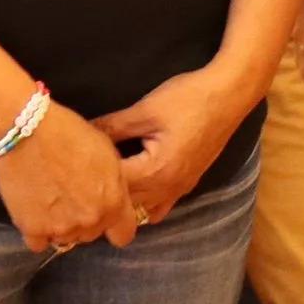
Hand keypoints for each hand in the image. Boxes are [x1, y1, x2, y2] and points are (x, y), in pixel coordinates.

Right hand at [0, 98, 138, 253]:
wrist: (25, 131)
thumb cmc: (67, 132)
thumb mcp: (107, 152)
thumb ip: (114, 183)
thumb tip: (112, 197)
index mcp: (113, 201)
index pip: (123, 235)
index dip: (114, 226)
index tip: (104, 216)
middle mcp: (90, 220)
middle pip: (91, 234)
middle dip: (84, 220)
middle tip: (69, 195)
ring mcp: (61, 228)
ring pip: (65, 239)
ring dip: (60, 225)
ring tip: (48, 198)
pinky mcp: (33, 229)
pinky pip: (39, 242)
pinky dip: (36, 230)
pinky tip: (33, 209)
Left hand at [93, 65, 249, 229]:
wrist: (229, 94)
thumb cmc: (188, 99)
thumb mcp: (144, 110)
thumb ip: (111, 127)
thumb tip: (81, 134)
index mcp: (156, 171)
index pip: (113, 186)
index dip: (91, 177)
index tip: (74, 168)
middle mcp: (169, 188)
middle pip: (126, 203)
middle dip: (104, 193)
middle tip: (81, 182)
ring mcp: (181, 188)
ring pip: (143, 209)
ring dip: (124, 202)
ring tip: (103, 188)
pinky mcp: (188, 182)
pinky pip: (161, 205)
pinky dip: (144, 203)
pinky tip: (132, 192)